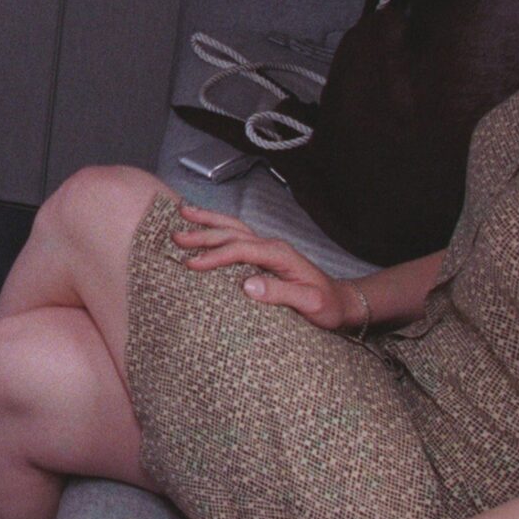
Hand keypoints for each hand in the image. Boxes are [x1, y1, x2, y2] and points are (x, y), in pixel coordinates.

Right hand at [171, 203, 365, 330]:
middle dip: (203, 232)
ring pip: (233, 227)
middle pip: (232, 232)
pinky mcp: (265, 255)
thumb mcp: (309, 303)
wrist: (342, 302)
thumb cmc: (327, 305)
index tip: (192, 264)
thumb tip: (247, 285)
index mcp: (279, 255)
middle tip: (176, 235)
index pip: (241, 250)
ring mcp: (268, 249)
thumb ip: (280, 293)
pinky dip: (218, 228)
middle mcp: (272, 247)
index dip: (215, 256)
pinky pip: (237, 236)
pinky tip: (206, 226)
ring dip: (208, 221)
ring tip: (184, 212)